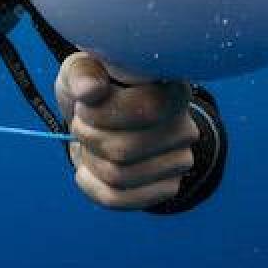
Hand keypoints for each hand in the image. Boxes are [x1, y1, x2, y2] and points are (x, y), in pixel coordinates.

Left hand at [54, 53, 197, 210]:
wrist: (102, 120)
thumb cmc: (94, 89)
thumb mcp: (82, 69)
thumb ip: (83, 73)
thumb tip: (90, 90)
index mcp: (172, 89)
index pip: (147, 109)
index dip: (101, 112)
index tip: (84, 104)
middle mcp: (185, 127)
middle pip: (124, 150)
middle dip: (87, 137)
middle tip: (82, 124)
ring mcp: (180, 161)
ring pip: (119, 176)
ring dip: (88, 160)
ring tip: (89, 143)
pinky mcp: (168, 187)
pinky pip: (119, 199)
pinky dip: (91, 185)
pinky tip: (88, 169)